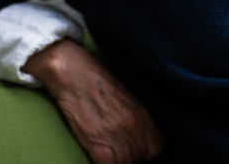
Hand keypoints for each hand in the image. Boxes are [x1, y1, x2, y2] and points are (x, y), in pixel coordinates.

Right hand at [23, 39, 163, 163]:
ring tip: (105, 147)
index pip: (155, 148)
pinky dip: (102, 161)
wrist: (73, 74)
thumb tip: (139, 136)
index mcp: (143, 115)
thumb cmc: (97, 81)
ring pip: (124, 162)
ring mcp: (117, 135)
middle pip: (139, 157)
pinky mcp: (99, 144)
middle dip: (128, 155)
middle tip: (114, 145)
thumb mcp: (126, 97)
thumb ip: (137, 117)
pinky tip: (97, 151)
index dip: (144, 149)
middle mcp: (134, 127)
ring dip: (115, 159)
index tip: (134, 146)